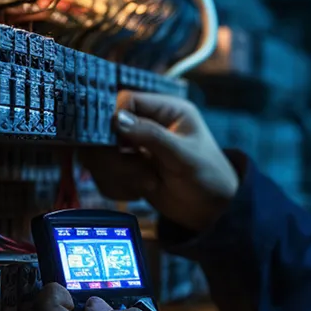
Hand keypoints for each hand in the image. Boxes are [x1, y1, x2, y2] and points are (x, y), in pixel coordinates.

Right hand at [79, 91, 239, 232]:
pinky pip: (102, 175)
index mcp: (166, 110)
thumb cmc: (208, 177)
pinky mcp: (125, 168)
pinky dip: (118, 187)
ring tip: (149, 183)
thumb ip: (152, 135)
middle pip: (104, 129)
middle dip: (116, 156)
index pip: (126, 101)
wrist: (210, 210)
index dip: (115, 120)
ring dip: (119, 174)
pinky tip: (141, 192)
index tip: (121, 144)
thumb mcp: (185, 156)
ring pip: (99, 153)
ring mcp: (133, 147)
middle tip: (140, 172)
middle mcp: (146, 124)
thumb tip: (117, 119)